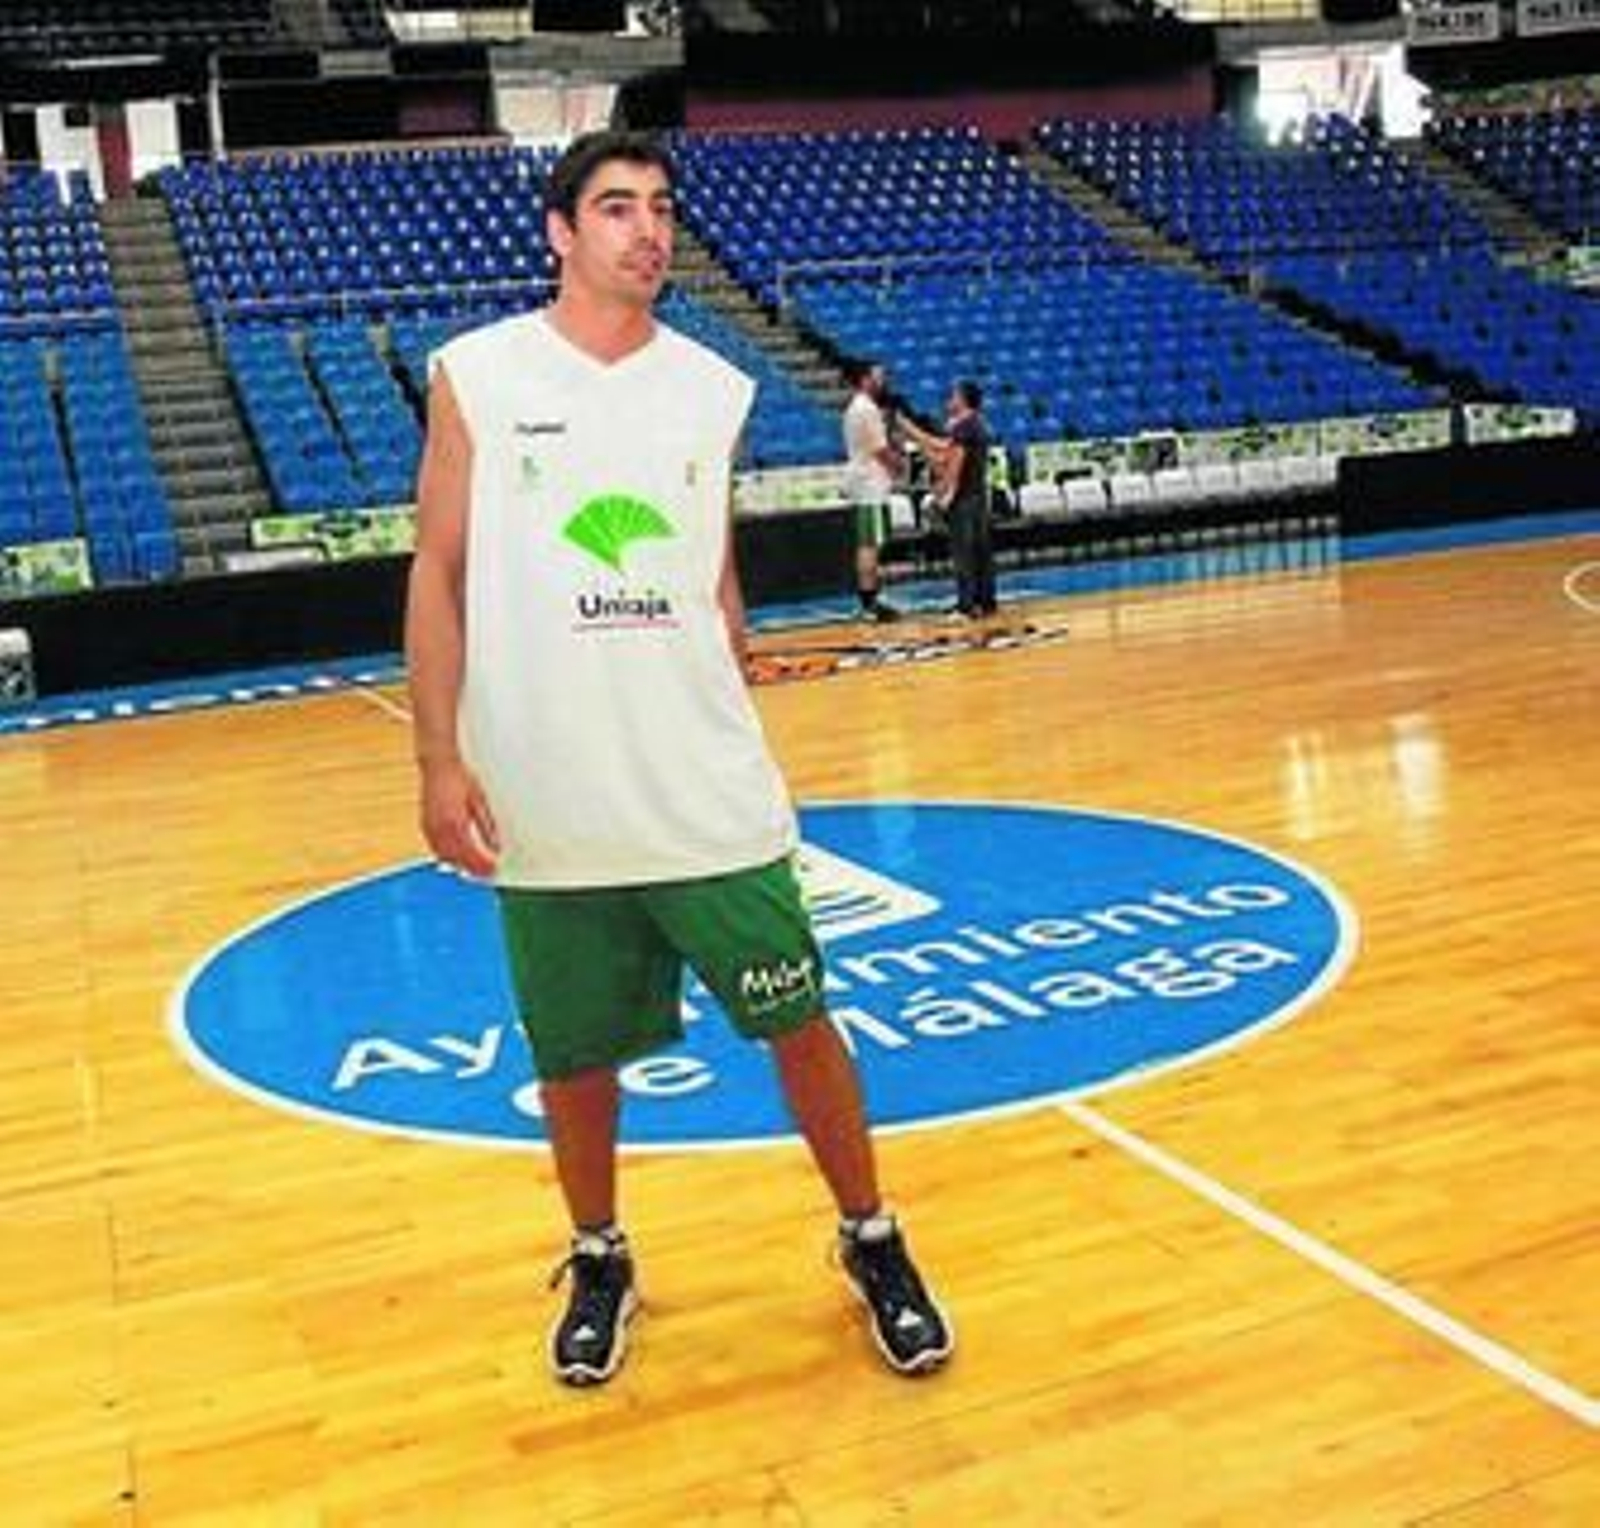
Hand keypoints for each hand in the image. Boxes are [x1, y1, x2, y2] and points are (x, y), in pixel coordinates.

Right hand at [419, 757, 500, 877]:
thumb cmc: (460, 775)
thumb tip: (496, 844)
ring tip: (475, 867)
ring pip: (443, 855)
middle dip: (471, 869)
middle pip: (455, 858)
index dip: (481, 865)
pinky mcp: (425, 823)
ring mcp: (429, 826)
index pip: (468, 854)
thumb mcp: (481, 799)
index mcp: (453, 822)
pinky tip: (458, 855)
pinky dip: (448, 854)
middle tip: (487, 872)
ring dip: (459, 863)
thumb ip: (487, 825)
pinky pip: (436, 846)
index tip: (493, 870)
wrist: (439, 760)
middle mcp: (438, 827)